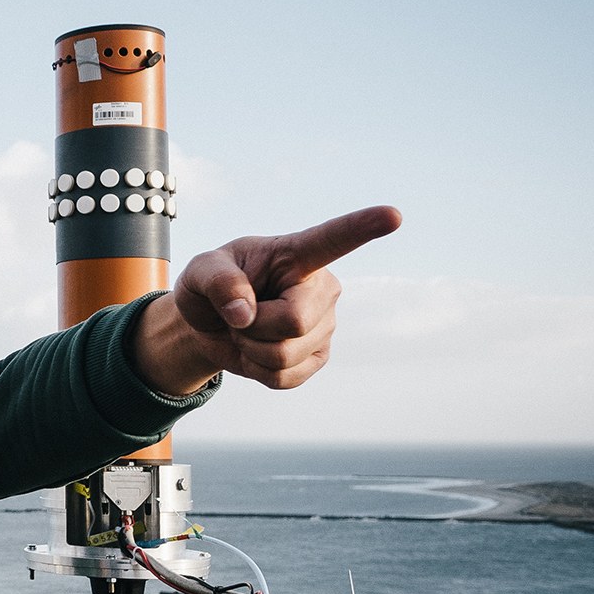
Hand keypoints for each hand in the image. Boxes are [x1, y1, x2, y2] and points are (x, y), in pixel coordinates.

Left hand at [134, 205, 401, 393]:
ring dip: (250, 348)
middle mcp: (322, 289)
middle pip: (294, 321)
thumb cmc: (209, 287)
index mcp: (297, 255)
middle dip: (252, 326)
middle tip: (240, 314)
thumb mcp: (199, 272)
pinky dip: (256, 370)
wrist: (207, 325)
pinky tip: (256, 351)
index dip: (364, 227)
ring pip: (284, 355)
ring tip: (247, 330)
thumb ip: (217, 281)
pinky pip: (284, 378)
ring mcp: (325, 325)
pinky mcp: (318, 358)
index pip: (334, 239)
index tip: (393, 215)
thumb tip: (245, 313)